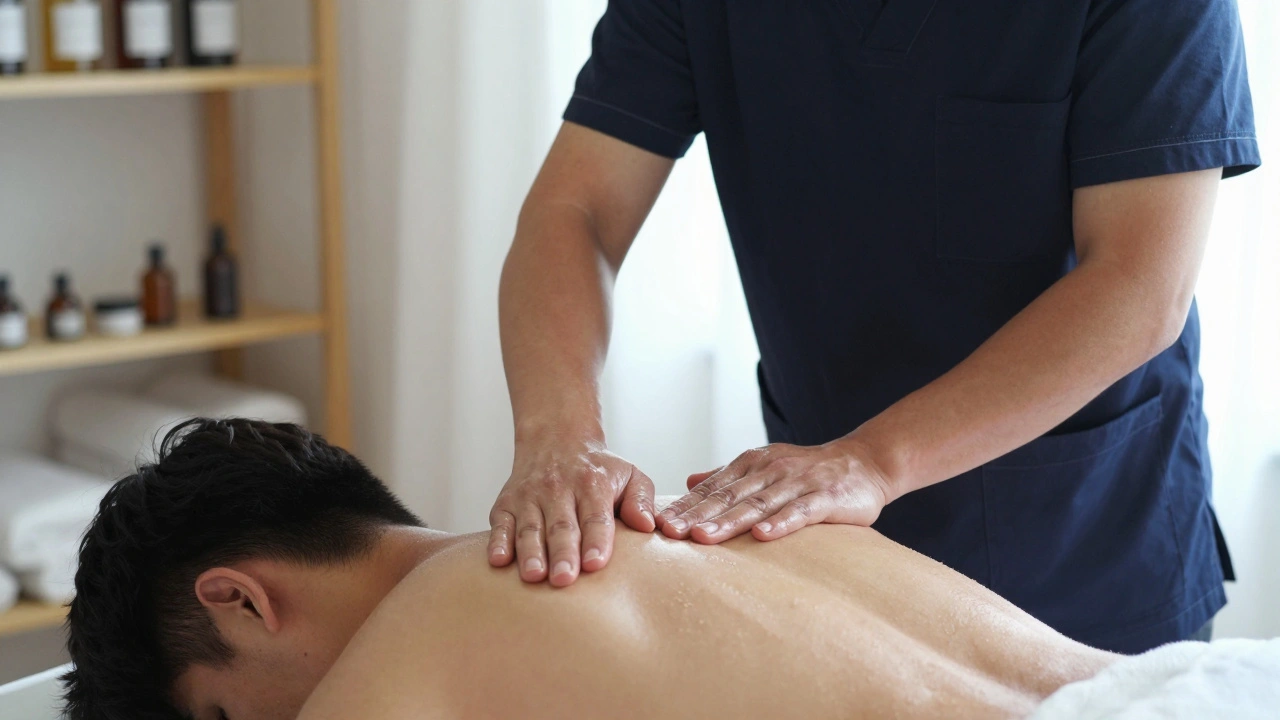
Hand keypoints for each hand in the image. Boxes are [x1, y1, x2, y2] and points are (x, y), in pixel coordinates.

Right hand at [489, 438, 655, 586]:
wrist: (555, 438)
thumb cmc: (598, 470)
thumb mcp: (629, 474)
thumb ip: (641, 500)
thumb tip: (647, 526)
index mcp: (592, 484)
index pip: (595, 517)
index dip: (596, 540)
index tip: (596, 563)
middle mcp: (558, 489)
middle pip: (561, 526)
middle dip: (563, 553)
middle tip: (565, 579)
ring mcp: (529, 497)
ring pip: (530, 528)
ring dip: (531, 552)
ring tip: (535, 576)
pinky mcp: (506, 504)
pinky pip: (500, 524)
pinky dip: (497, 542)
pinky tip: (499, 561)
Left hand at [656, 439, 894, 543]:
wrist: (866, 462)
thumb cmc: (809, 471)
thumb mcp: (765, 467)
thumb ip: (728, 476)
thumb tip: (688, 481)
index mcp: (752, 464)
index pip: (713, 487)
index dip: (686, 505)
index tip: (660, 523)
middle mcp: (771, 470)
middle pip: (729, 496)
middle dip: (698, 515)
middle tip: (671, 532)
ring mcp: (799, 483)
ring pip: (758, 504)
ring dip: (729, 521)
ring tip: (703, 538)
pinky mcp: (826, 498)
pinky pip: (800, 512)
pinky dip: (780, 523)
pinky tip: (761, 536)